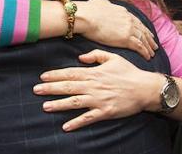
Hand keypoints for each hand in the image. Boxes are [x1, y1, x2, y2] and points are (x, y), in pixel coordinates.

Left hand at [33, 49, 161, 130]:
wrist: (145, 88)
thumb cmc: (129, 72)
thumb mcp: (113, 58)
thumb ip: (96, 55)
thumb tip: (80, 57)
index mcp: (95, 73)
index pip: (71, 73)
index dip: (56, 75)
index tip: (42, 76)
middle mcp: (94, 86)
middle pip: (69, 87)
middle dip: (51, 88)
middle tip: (36, 90)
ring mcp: (99, 100)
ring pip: (75, 102)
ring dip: (59, 104)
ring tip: (45, 107)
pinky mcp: (105, 111)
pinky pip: (88, 118)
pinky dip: (77, 122)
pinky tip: (66, 126)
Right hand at [76, 0, 157, 59]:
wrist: (86, 16)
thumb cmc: (88, 10)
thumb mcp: (98, 2)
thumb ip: (103, 4)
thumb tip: (100, 2)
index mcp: (123, 11)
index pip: (136, 21)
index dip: (142, 27)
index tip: (146, 32)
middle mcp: (128, 19)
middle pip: (142, 30)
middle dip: (149, 38)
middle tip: (154, 44)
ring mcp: (128, 29)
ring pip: (143, 39)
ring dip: (149, 46)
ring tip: (153, 52)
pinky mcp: (126, 39)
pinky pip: (139, 46)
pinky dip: (145, 52)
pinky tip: (148, 56)